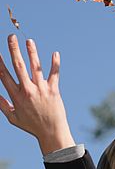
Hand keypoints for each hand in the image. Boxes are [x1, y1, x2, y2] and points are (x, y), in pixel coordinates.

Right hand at [0, 35, 75, 154]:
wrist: (51, 132)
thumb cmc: (31, 125)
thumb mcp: (13, 118)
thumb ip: (3, 105)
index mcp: (16, 96)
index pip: (4, 75)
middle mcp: (27, 90)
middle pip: (18, 66)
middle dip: (14, 50)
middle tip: (11, 37)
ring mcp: (41, 89)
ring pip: (35, 67)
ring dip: (32, 52)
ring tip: (29, 41)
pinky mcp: (53, 90)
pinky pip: (54, 74)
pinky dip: (55, 63)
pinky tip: (55, 53)